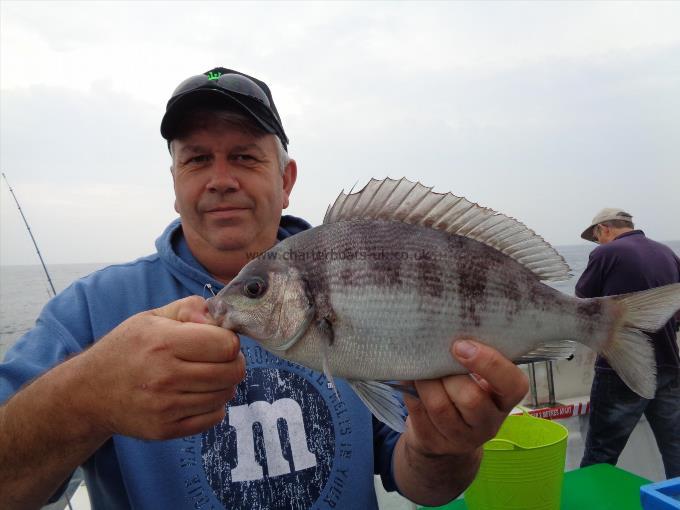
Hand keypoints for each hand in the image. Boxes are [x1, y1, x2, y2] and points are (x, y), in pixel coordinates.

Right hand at [74, 296, 244, 439]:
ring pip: (225, 395)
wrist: (88, 393)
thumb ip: (189, 308)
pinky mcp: (165, 429)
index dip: (229, 340)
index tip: (218, 340)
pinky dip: (214, 406)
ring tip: (207, 376)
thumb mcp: (152, 317)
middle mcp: (165, 376)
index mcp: (164, 342)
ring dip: (224, 384)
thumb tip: (218, 317)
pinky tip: (198, 394)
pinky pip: (213, 418)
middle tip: (219, 359)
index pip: (226, 345)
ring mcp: (165, 407)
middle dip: (233, 362)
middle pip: (232, 371)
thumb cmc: (126, 349)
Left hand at [402, 338, 528, 457]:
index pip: (513, 385)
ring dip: (425, 382)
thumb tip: (443, 332)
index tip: (461, 345)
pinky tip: (412, 382)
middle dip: (447, 374)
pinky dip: (410, 392)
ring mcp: (462, 438)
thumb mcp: (475, 374)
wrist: (442, 431)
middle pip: (470, 398)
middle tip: (435, 358)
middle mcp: (489, 423)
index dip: (489, 363)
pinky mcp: (435, 443)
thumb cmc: (462, 387)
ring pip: (440, 406)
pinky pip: (418, 413)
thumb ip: (471, 357)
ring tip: (421, 369)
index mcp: (505, 399)